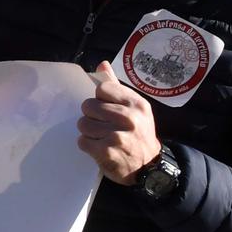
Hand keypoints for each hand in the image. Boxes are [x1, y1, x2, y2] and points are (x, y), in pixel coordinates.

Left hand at [79, 61, 161, 183]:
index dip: (100, 100)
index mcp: (135, 104)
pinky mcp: (106, 151)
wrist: (148, 167)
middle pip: (88, 106)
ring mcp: (117, 135)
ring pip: (82, 124)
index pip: (102, 89)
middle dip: (92, 117)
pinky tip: (100, 148)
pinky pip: (82, 141)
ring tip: (103, 138)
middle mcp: (128, 117)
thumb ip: (116, 87)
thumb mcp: (135, 109)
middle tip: (104, 126)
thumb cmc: (138, 134)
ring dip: (89, 132)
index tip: (108, 110)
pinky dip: (87, 146)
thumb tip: (102, 64)